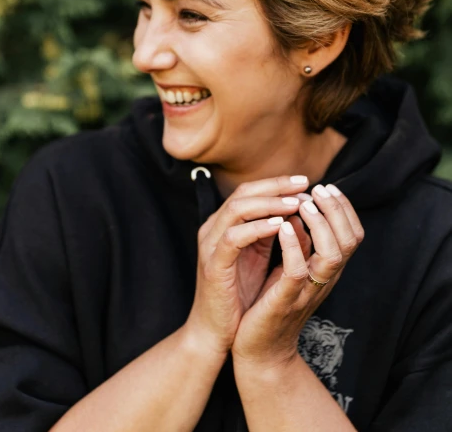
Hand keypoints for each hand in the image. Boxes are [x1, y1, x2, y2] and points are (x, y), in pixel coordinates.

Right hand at [185, 175, 310, 356]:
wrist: (215, 334)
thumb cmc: (238, 297)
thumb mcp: (256, 257)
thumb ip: (268, 233)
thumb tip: (296, 210)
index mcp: (223, 225)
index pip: (249, 191)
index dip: (276, 183)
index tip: (304, 182)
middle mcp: (213, 229)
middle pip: (242, 193)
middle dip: (275, 186)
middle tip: (304, 184)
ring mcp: (210, 245)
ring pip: (236, 209)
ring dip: (269, 204)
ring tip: (296, 203)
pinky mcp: (212, 265)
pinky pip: (233, 238)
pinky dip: (257, 228)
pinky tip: (280, 226)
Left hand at [231, 183, 363, 367]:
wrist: (258, 350)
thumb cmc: (273, 304)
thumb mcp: (292, 269)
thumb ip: (300, 243)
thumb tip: (300, 209)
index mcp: (326, 270)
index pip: (352, 235)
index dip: (344, 208)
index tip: (326, 187)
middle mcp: (324, 280)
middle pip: (349, 241)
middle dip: (336, 210)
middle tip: (318, 189)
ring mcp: (307, 291)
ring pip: (331, 255)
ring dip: (319, 225)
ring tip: (303, 204)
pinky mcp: (284, 301)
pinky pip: (297, 271)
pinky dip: (293, 246)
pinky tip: (282, 227)